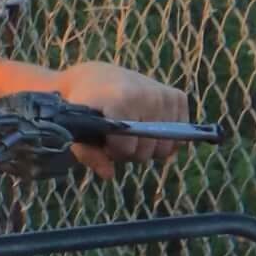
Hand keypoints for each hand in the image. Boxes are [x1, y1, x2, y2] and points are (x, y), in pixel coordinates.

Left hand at [42, 60, 191, 177]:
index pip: (128, 149)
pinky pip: (178, 136)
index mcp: (123, 100)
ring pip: (165, 147)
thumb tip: (109, 175)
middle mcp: (149, 96)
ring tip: (132, 131)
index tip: (103, 139)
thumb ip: (89, 154)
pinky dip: (164, 138)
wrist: (96, 79)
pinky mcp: (178, 97)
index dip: (114, 151)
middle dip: (131, 151)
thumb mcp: (77, 130)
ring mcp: (165, 96)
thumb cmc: (85, 109)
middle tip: (117, 136)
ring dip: (148, 146)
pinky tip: (148, 125)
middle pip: (147, 151)